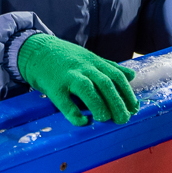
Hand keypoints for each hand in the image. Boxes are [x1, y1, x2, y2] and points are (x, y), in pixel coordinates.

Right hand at [17, 33, 138, 126]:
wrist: (37, 50)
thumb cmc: (66, 58)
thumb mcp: (89, 58)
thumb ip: (110, 67)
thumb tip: (131, 76)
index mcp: (94, 62)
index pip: (116, 76)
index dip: (127, 92)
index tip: (134, 107)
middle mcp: (84, 68)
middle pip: (105, 84)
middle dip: (117, 102)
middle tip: (123, 119)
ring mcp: (69, 77)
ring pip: (87, 89)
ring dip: (99, 105)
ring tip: (105, 119)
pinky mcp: (54, 87)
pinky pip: (65, 102)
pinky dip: (74, 113)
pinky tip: (83, 122)